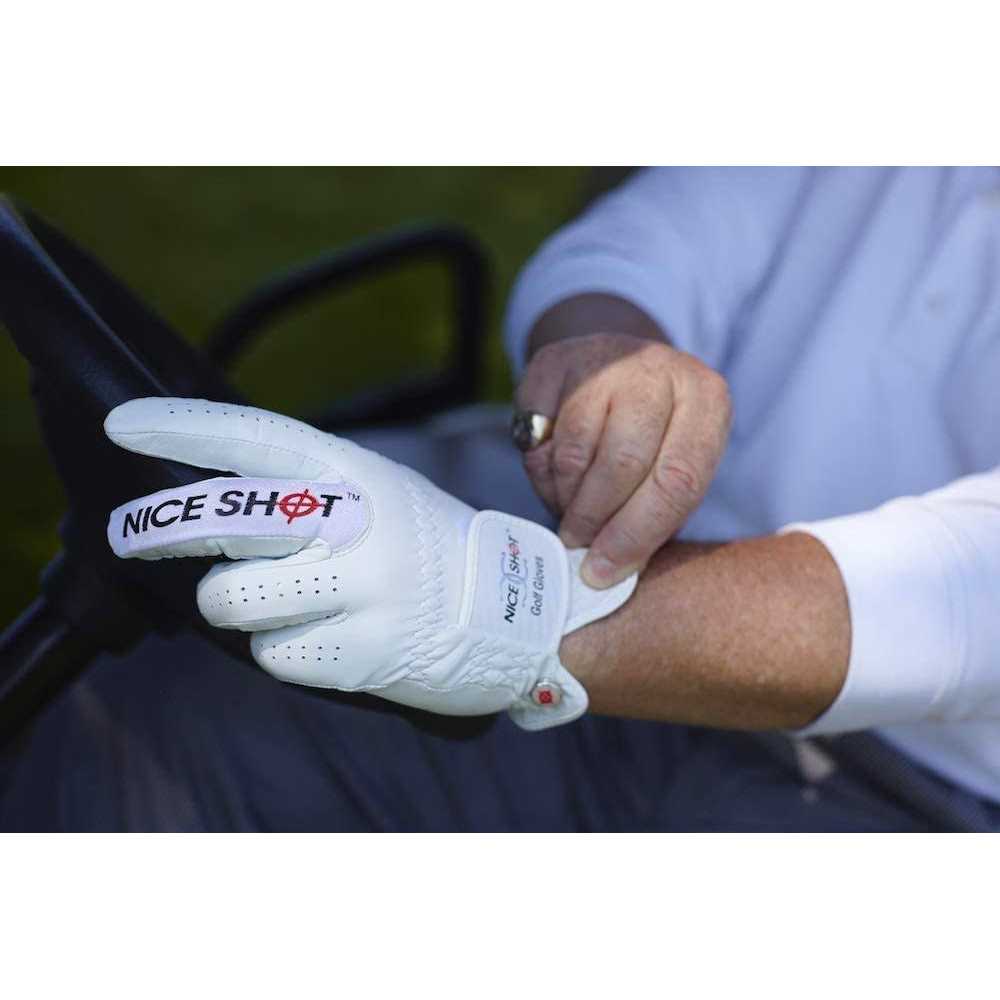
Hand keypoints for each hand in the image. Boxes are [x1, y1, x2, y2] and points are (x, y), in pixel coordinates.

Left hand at [104, 398, 636, 730]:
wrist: (511, 609)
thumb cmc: (423, 546)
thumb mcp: (375, 493)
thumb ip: (302, 492)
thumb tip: (203, 502)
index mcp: (356, 473)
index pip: (256, 440)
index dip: (183, 429)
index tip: (122, 426)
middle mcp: (357, 524)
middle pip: (223, 520)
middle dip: (156, 530)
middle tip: (129, 535)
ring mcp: (362, 589)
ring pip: (230, 599)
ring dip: (234, 605)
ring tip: (277, 602)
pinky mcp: (364, 653)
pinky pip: (269, 656)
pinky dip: (279, 650)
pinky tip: (320, 637)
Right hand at [517, 331, 730, 588]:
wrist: (613, 366)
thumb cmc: (652, 436)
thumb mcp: (674, 467)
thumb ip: (656, 517)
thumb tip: (612, 572)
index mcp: (707, 398)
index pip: (678, 479)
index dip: (638, 533)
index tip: (605, 570)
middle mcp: (658, 369)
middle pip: (622, 464)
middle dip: (595, 519)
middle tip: (579, 545)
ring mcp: (603, 359)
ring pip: (574, 453)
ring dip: (565, 497)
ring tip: (570, 508)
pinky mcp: (552, 362)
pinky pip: (536, 436)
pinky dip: (540, 468)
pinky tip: (554, 473)